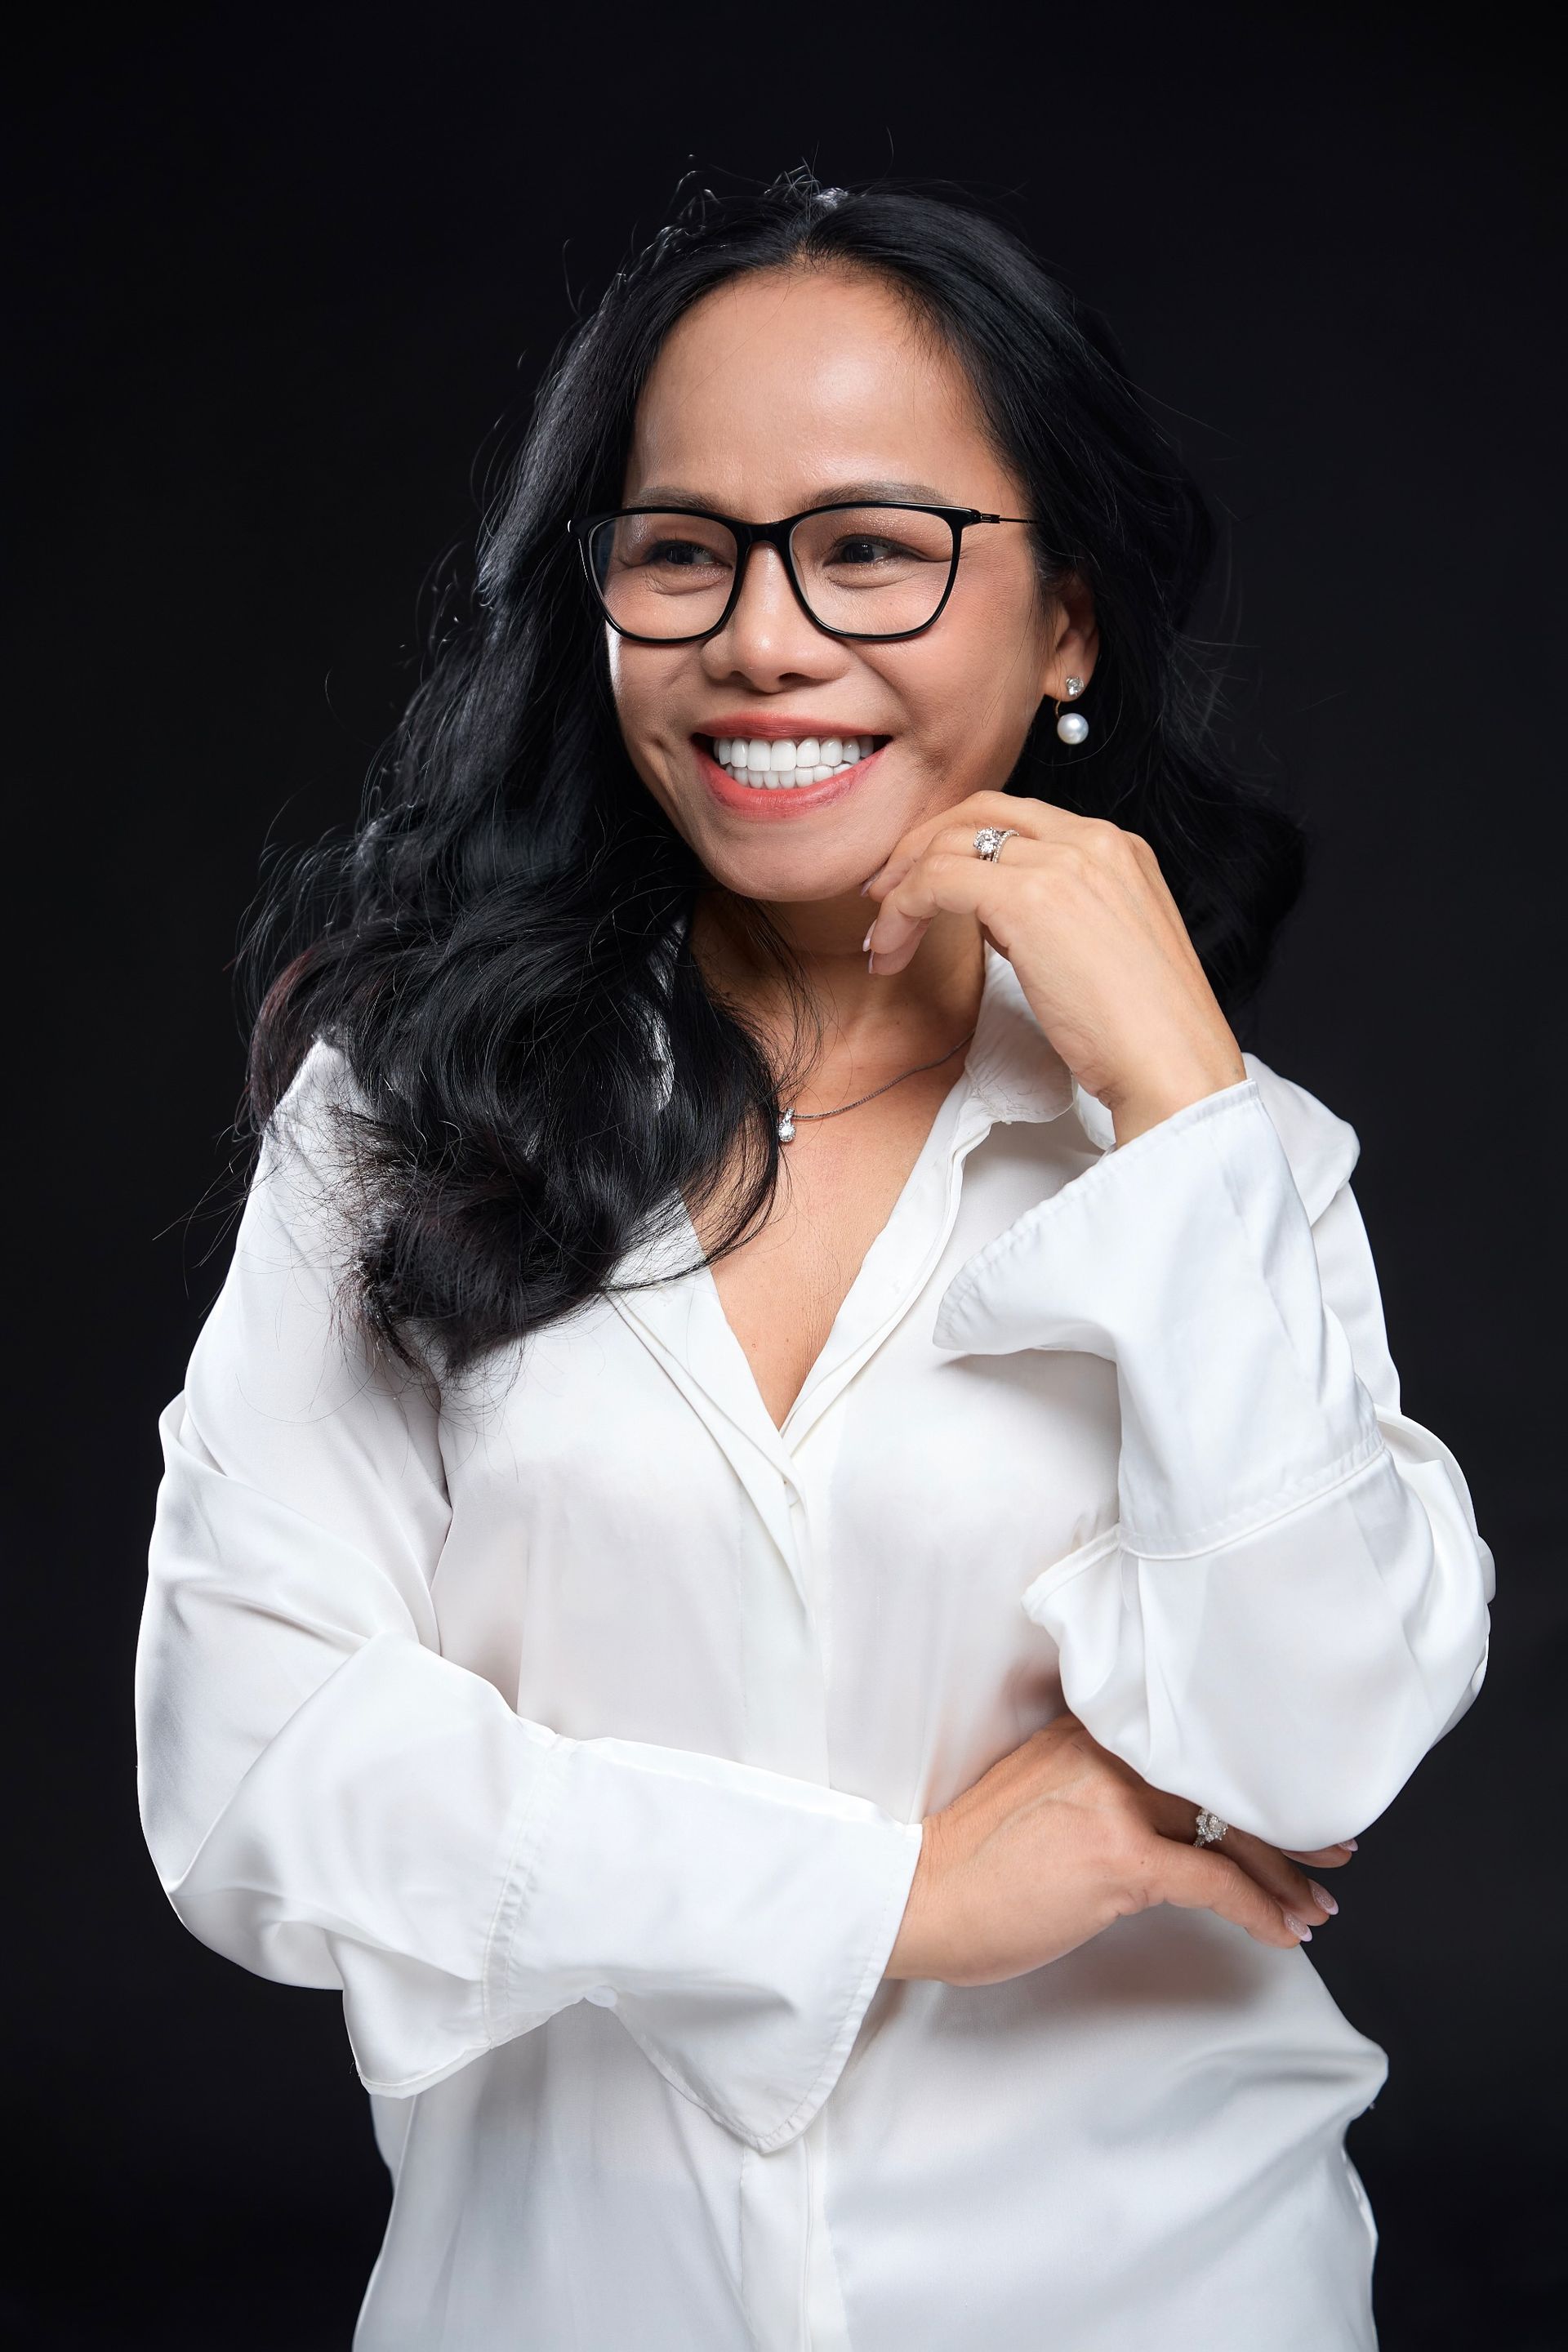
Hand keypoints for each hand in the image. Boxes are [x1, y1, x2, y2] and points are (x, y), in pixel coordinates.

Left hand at [861, 792, 1247, 1145]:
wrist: (1172, 1068)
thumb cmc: (1143, 1032)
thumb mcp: (1102, 949)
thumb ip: (1054, 915)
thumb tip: (992, 914)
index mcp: (1117, 849)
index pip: (1019, 818)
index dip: (960, 843)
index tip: (924, 882)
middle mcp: (1093, 841)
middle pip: (981, 810)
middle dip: (922, 845)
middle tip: (886, 893)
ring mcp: (1063, 864)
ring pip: (951, 842)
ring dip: (903, 885)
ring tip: (885, 935)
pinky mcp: (1029, 900)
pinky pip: (938, 880)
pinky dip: (903, 909)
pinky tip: (894, 948)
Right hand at [885, 1713, 1352, 1983]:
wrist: (915, 1898)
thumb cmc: (970, 1865)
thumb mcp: (1035, 1793)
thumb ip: (1094, 1785)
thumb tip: (1160, 1819)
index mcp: (1083, 1730)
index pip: (1189, 1748)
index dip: (1249, 1777)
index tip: (1291, 1799)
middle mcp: (1103, 1753)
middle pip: (1220, 1782)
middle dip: (1287, 1823)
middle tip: (1335, 1848)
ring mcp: (1111, 1803)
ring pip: (1228, 1830)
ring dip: (1284, 1874)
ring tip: (1319, 1903)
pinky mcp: (1116, 1859)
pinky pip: (1214, 1882)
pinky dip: (1260, 1910)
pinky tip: (1283, 1933)